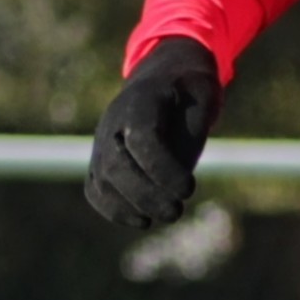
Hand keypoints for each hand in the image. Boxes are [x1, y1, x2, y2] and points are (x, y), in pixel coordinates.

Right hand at [86, 36, 222, 229]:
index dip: (162, 169)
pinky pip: (95, 189)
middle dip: (147, 195)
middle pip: (116, 165)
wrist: (163, 78)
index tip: (188, 190)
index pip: (141, 138)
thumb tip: (180, 174)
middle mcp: (112, 122)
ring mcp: (102, 142)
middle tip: (176, 212)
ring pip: (102, 181)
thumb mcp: (204, 97)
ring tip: (168, 214)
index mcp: (140, 100)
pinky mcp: (100, 161)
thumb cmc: (188, 92)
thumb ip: (194, 131)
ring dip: (132, 207)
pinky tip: (143, 220)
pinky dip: (114, 210)